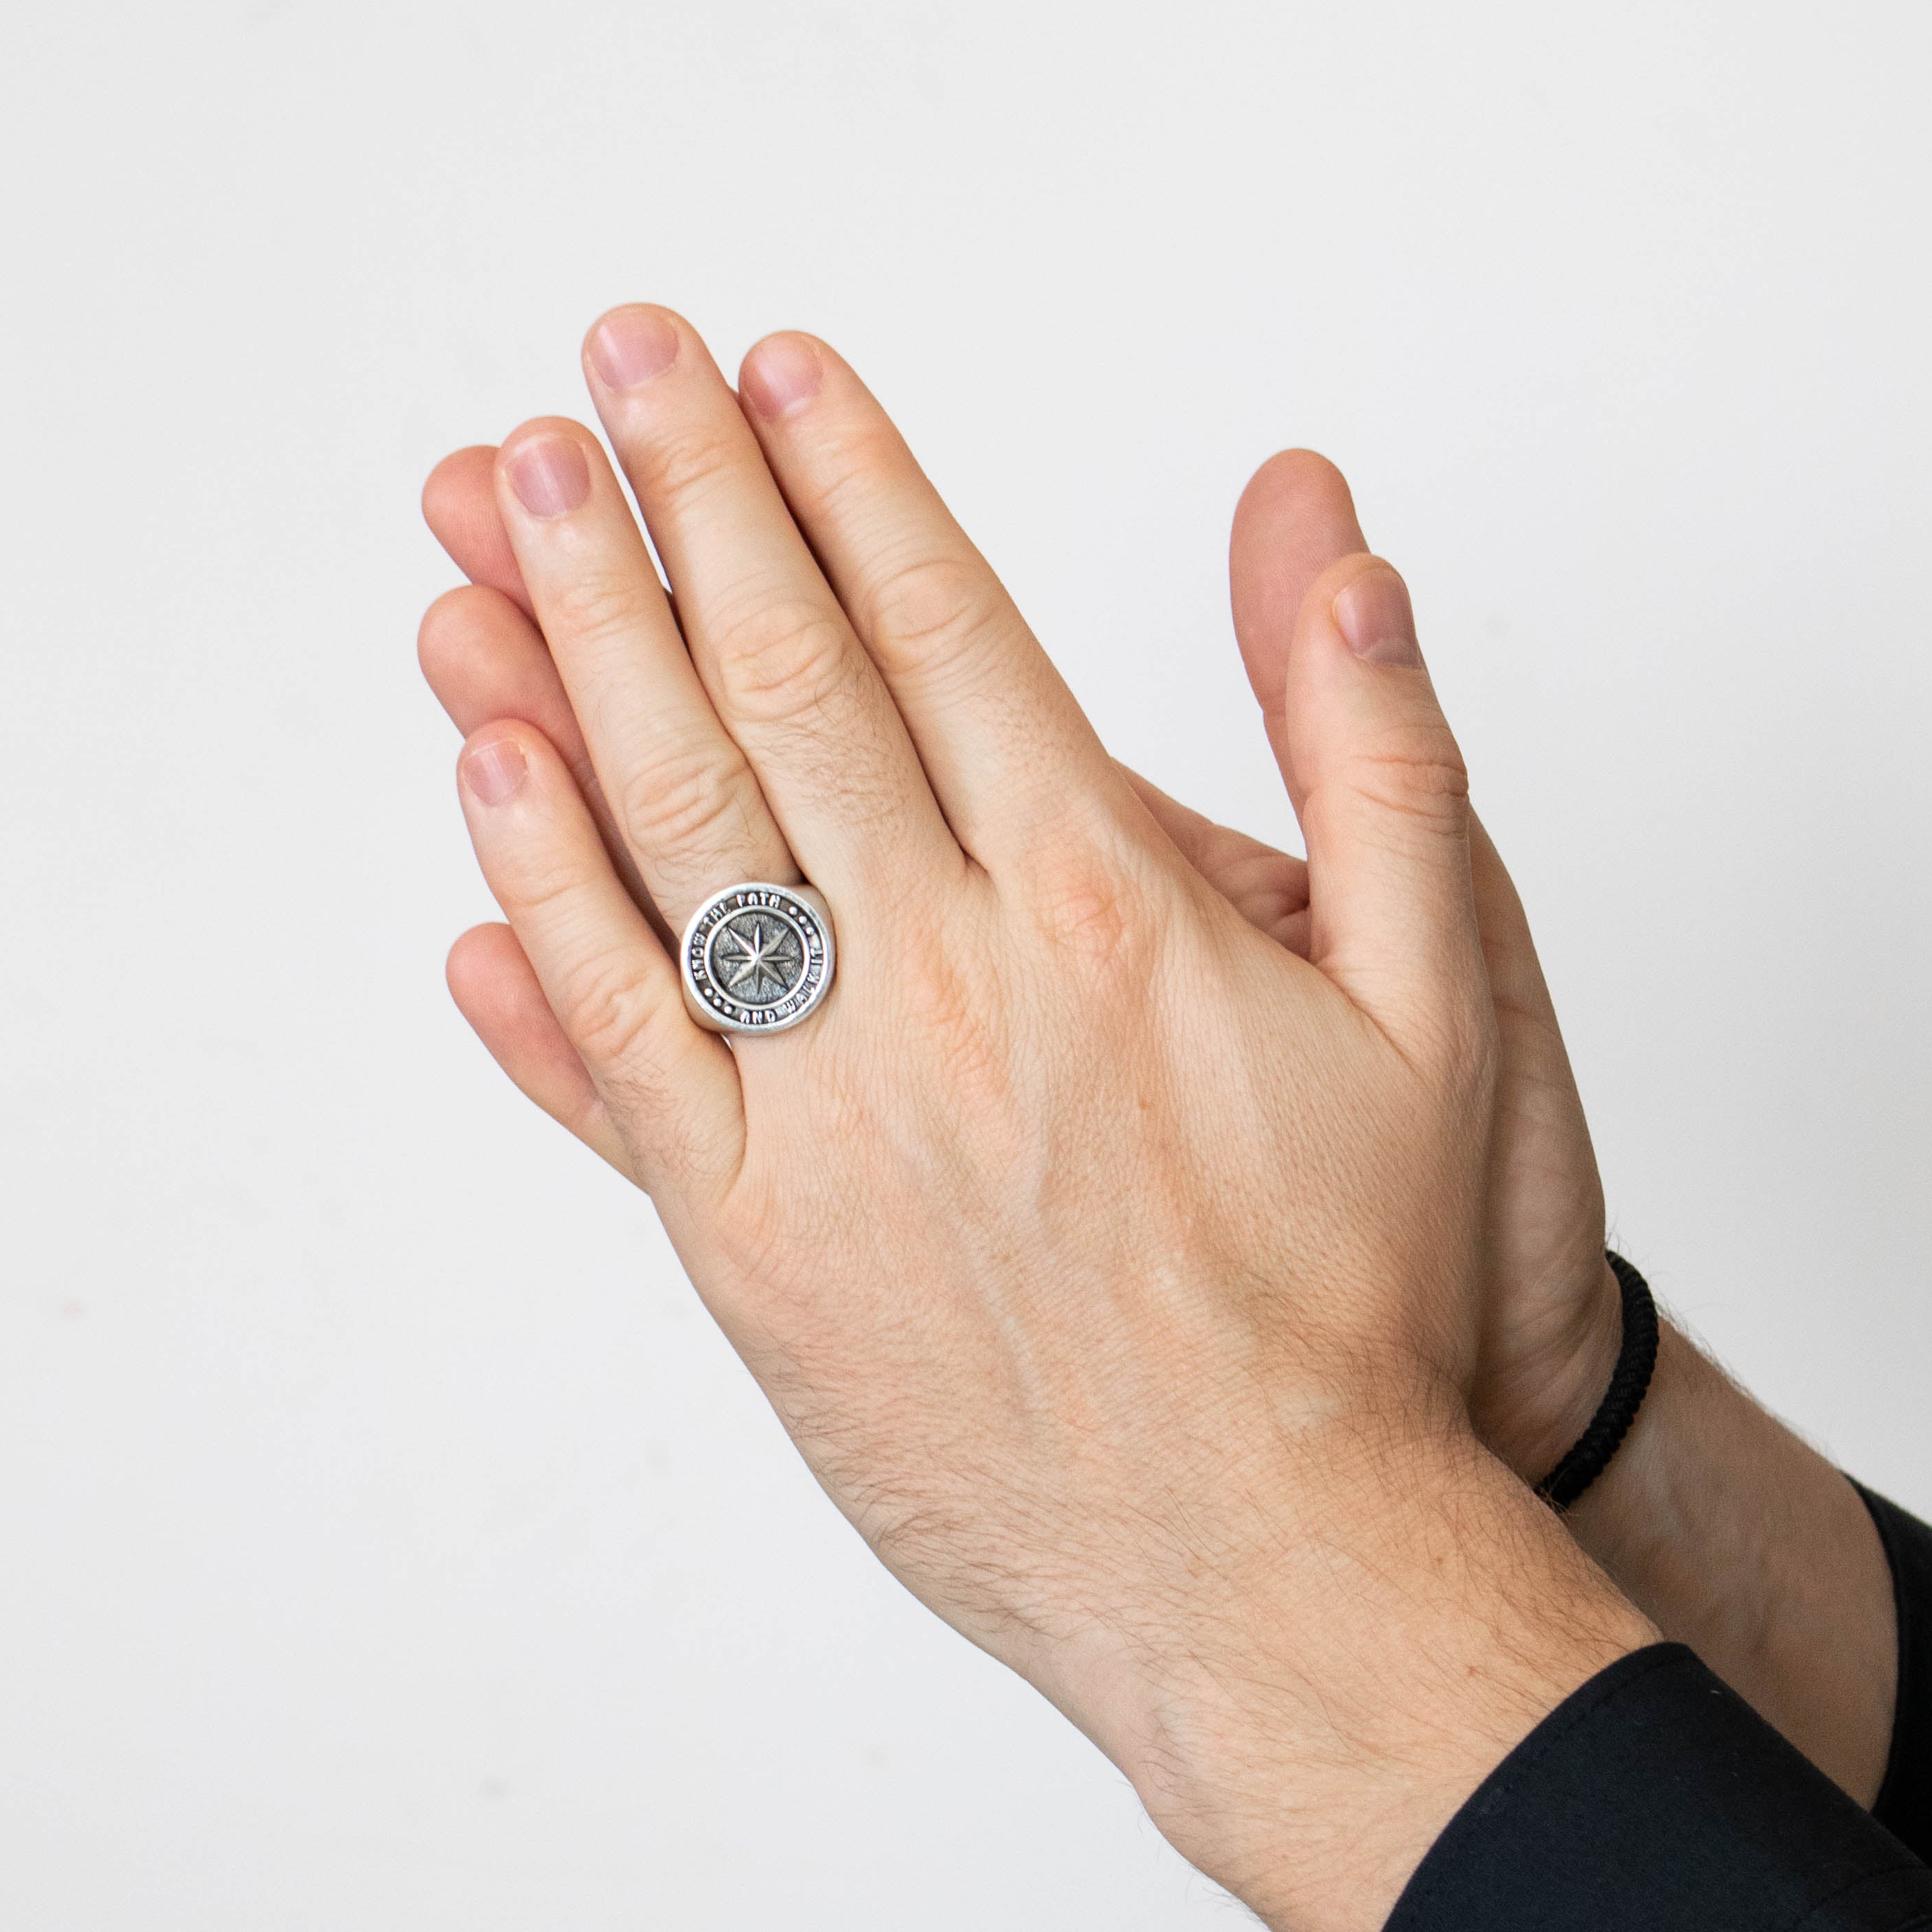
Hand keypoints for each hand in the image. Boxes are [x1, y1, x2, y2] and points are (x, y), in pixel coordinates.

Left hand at [421, 447, 1617, 1490]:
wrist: (1274, 1564)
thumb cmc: (1368, 1296)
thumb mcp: (1442, 1006)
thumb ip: (1379, 761)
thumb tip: (1335, 541)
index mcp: (1109, 908)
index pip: (944, 634)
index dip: (847, 481)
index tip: (768, 370)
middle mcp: (955, 986)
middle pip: (788, 693)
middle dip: (684, 506)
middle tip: (600, 367)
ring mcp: (839, 1117)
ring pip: (677, 837)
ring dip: (580, 652)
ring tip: (499, 505)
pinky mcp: (758, 1249)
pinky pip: (623, 1048)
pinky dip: (546, 901)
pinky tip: (489, 774)